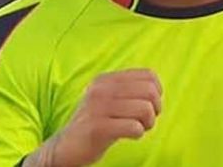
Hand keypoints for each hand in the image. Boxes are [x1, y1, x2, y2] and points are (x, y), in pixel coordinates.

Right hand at [27, 69, 161, 166]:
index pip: (149, 76)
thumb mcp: (108, 98)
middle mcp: (102, 89)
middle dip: (155, 109)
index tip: (148, 106)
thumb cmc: (95, 122)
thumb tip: (157, 89)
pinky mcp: (98, 128)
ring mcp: (98, 107)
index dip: (157, 93)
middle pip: (150, 91)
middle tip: (145, 121)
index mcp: (106, 79)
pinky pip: (134, 127)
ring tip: (138, 128)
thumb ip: (128, 89)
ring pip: (145, 109)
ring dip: (148, 123)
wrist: (66, 146)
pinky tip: (130, 135)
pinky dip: (138, 133)